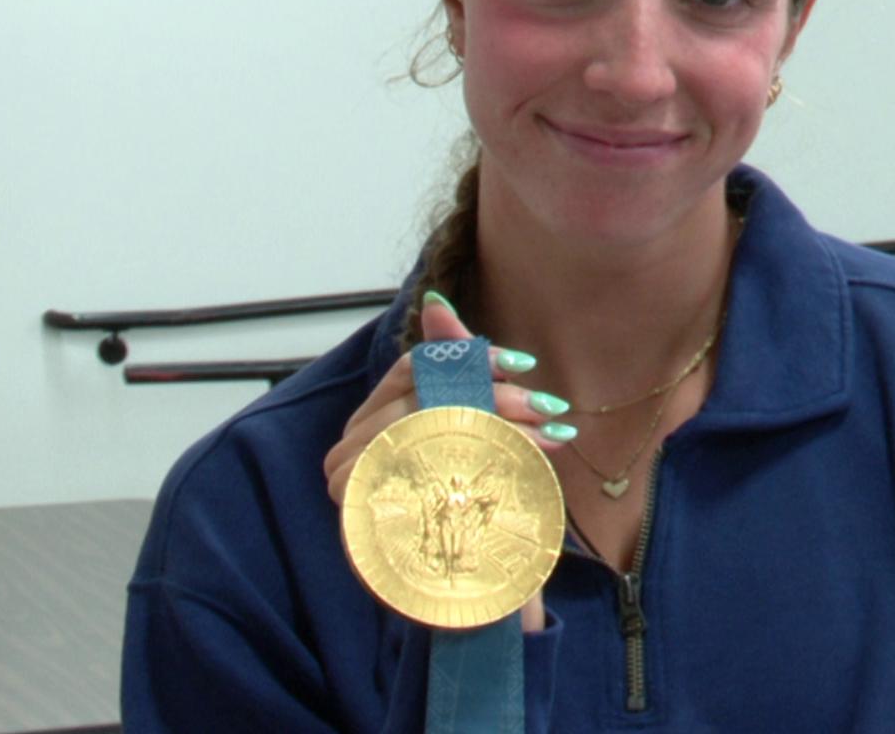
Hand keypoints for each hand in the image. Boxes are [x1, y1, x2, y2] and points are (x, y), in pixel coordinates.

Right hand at [323, 293, 571, 631]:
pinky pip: (442, 481)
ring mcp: (356, 499)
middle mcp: (346, 461)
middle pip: (426, 400)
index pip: (410, 370)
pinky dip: (496, 469)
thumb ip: (446, 365)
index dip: (468, 360)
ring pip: (436, 434)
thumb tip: (438, 302)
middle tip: (546, 407)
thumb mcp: (463, 426)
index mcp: (362, 429)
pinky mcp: (378, 536)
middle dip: (496, 398)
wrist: (474, 593)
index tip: (521, 364)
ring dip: (504, 432)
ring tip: (549, 437)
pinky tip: (534, 472)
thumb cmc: (466, 504)